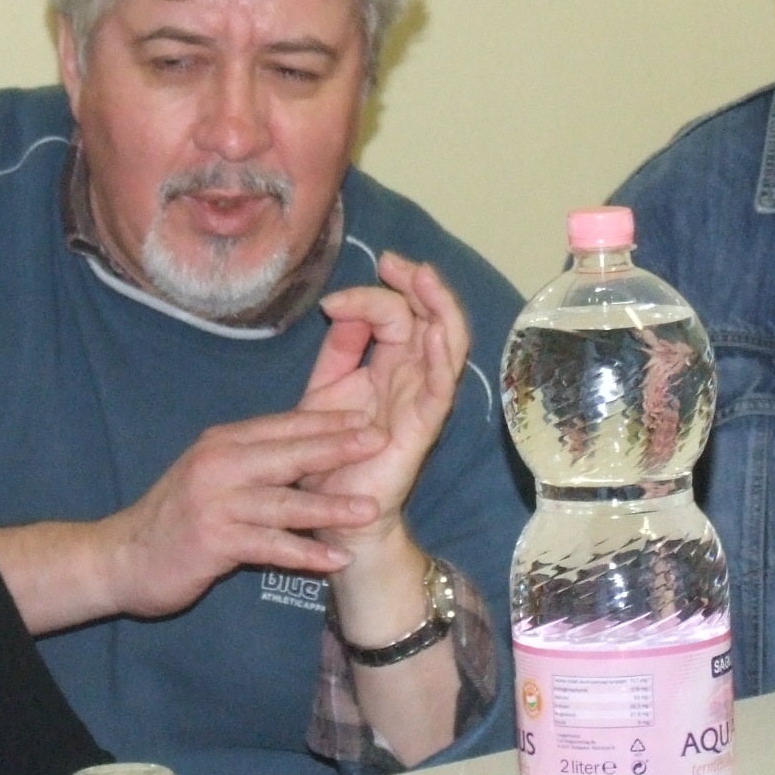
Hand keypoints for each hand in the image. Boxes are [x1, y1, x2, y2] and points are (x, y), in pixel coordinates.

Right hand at [97, 409, 390, 619]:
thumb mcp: (213, 477)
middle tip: (381, 445)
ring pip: (284, 502)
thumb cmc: (178, 519)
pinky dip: (304, 553)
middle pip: (289, 453)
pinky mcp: (213, 540)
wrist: (121, 557)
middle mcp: (218, 464)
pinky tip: (334, 559)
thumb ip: (254, 462)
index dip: (328, 422)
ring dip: (330, 507)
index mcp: (223, 443)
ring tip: (370, 511)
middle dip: (338, 449)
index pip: (284, 426)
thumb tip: (308, 451)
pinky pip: (268, 546)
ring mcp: (215, 502)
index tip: (370, 420)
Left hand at [297, 253, 470, 549]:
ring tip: (425, 277)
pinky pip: (441, 388)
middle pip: (431, 317)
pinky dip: (440, 357)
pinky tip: (434, 332)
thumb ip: (340, 350)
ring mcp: (422, 401)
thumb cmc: (329, 456)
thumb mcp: (325, 390)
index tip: (332, 300)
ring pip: (448, 343)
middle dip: (418, 284)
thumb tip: (343, 307)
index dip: (371, 296)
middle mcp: (413, 378)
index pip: (395, 314)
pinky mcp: (423, 429)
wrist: (332, 513)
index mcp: (391, 366)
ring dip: (440, 307)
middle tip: (395, 262)